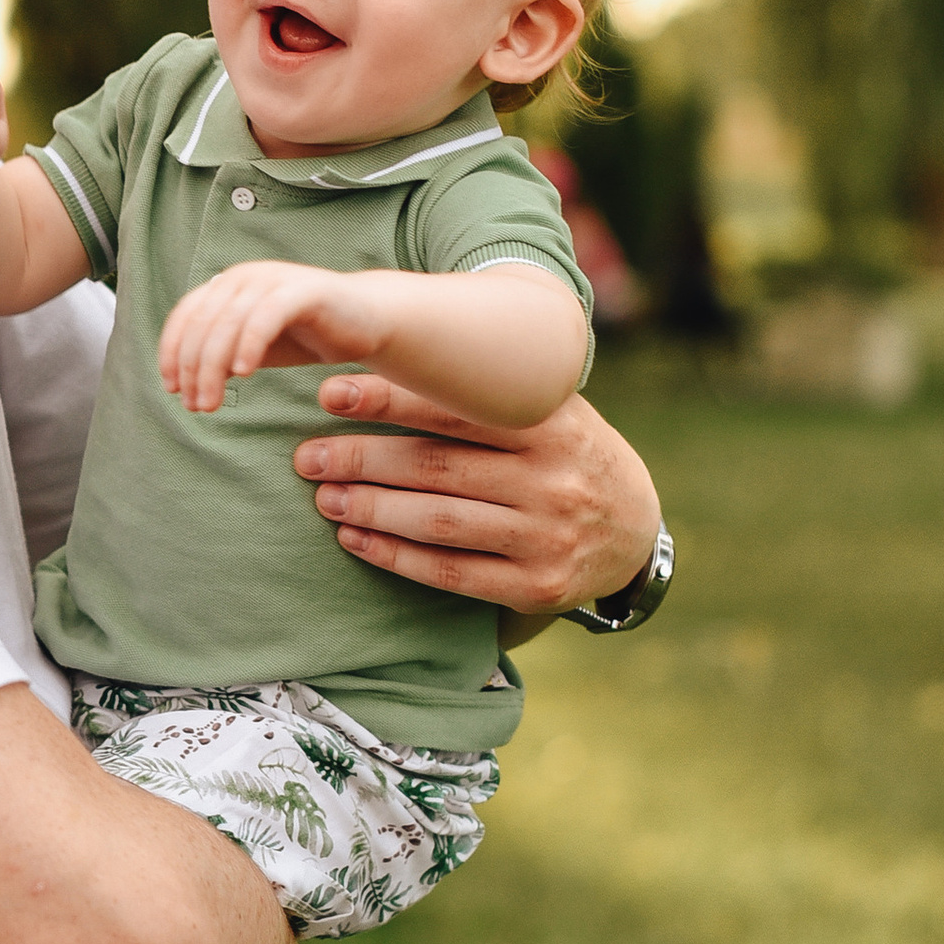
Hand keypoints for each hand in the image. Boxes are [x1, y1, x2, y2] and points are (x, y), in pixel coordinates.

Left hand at [158, 260, 382, 414]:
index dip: (171, 353)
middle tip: (196, 406)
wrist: (365, 321)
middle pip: (203, 323)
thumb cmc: (304, 335)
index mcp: (227, 285)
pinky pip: (266, 316)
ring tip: (212, 402)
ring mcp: (274, 279)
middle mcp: (245, 276)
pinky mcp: (304, 290)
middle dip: (192, 369)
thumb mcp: (251, 350)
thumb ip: (219, 359)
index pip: (186, 315)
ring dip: (213, 367)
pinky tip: (243, 375)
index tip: (172, 389)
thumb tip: (182, 388)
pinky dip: (249, 344)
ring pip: (229, 323)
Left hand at [293, 378, 658, 616]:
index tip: (330, 394)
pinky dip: (396, 556)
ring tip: (324, 496)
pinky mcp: (537, 585)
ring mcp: (547, 536)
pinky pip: (452, 573)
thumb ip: (487, 392)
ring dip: (371, 509)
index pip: (456, 409)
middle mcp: (553, 478)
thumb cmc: (567, 454)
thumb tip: (384, 359)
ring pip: (440, 521)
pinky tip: (355, 539)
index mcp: (552, 423)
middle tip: (308, 456)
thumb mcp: (550, 410)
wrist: (636, 530)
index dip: (388, 400)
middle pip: (438, 467)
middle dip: (363, 459)